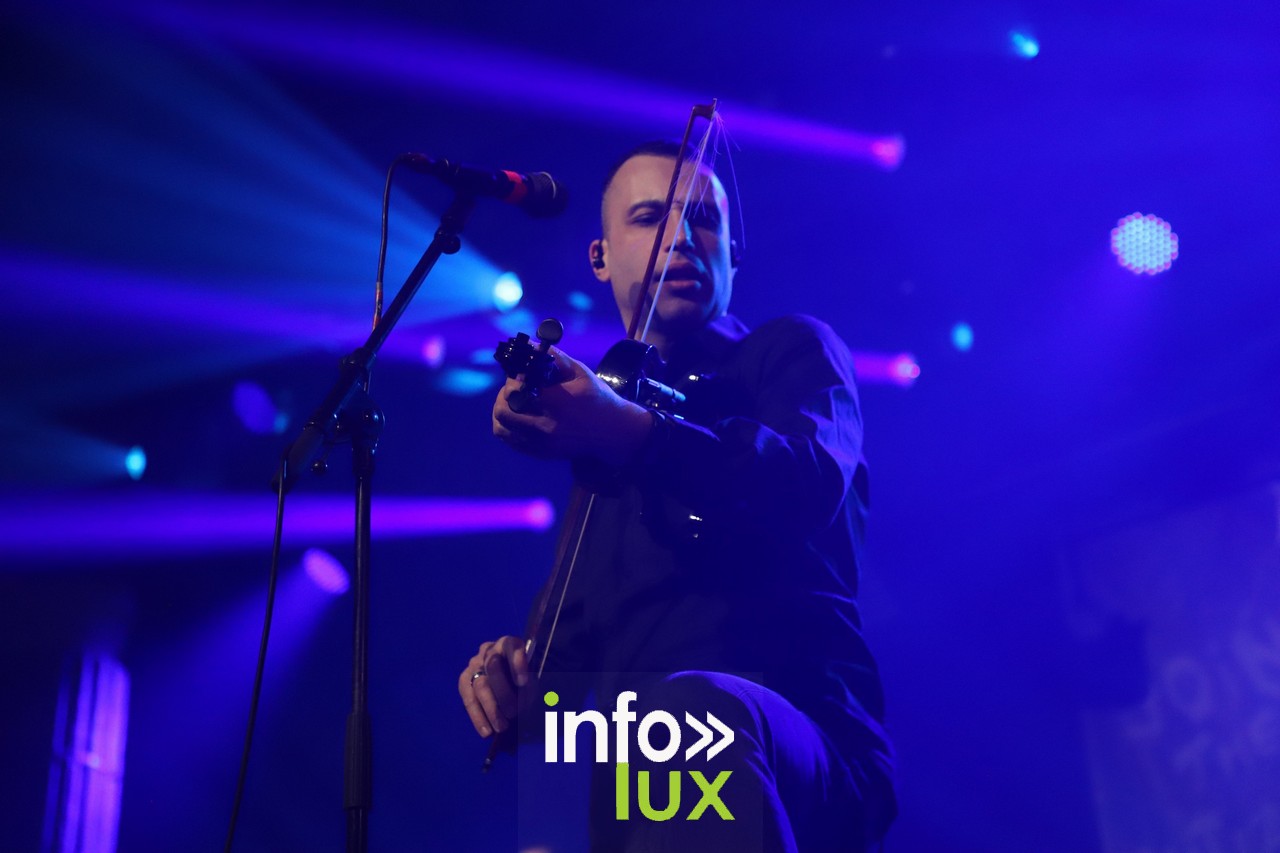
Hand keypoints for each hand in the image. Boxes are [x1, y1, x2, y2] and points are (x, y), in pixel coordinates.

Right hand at [459, 636, 535, 737]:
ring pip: (480, 685)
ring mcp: (475, 664)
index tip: (523, 682)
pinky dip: (478, 716)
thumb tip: (528, 703)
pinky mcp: (465, 680)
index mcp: (510, 643)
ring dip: (491, 709)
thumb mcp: (533, 677)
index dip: (517, 663)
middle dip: (504, 693)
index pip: (512, 647)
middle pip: (493, 667)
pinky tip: (486, 731)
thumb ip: (531, 686)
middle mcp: (490, 650)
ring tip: (502, 727)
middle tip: (514, 713)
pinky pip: (468, 698)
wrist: (507, 676)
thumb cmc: (525, 677)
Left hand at [492, 347, 652, 466]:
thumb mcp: (580, 373)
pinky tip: (519, 416)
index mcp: (556, 403)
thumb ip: (555, 358)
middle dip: (504, 395)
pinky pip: (510, 440)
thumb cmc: (598, 398)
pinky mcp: (541, 453)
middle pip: (503, 410)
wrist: (613, 433)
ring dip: (502, 412)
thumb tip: (532, 345)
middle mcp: (545, 426)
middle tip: (515, 389)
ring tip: (514, 403)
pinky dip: (508, 427)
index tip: (520, 374)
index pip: (515, 390)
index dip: (512, 379)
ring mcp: (541, 443)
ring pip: (501, 428)